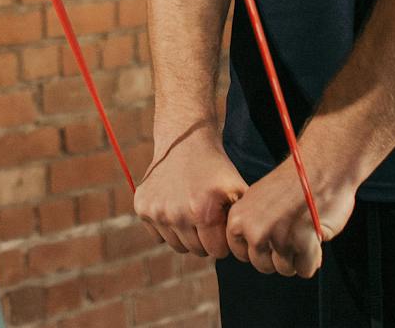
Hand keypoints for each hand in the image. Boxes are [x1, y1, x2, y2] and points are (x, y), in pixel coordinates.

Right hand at [134, 119, 247, 258]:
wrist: (184, 142)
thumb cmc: (215, 169)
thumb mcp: (238, 188)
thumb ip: (245, 220)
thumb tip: (253, 247)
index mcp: (201, 212)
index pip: (216, 251)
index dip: (222, 240)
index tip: (221, 223)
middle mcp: (175, 214)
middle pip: (196, 251)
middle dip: (204, 239)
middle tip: (206, 217)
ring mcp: (156, 211)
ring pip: (176, 245)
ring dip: (186, 235)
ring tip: (191, 212)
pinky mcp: (141, 207)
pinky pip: (158, 236)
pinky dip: (167, 228)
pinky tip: (175, 207)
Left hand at [223, 154, 356, 278]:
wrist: (320, 168)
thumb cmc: (294, 183)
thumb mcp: (259, 199)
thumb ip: (253, 224)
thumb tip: (256, 250)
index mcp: (238, 217)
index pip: (241, 253)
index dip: (259, 249)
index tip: (271, 238)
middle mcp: (253, 230)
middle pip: (262, 266)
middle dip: (279, 257)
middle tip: (291, 236)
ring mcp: (277, 238)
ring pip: (284, 270)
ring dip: (296, 258)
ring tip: (302, 234)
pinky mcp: (302, 243)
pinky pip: (305, 270)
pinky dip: (312, 259)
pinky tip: (313, 238)